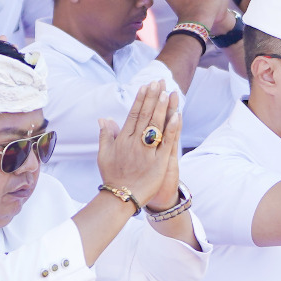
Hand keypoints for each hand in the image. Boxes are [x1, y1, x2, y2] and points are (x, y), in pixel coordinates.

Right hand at [98, 78, 181, 204]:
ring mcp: (147, 152)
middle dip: (153, 97)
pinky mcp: (159, 163)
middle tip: (159, 82)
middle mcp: (135, 143)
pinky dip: (172, 129)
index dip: (140, 99)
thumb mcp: (104, 154)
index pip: (133, 114)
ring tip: (168, 93)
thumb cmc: (112, 176)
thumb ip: (105, 135)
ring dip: (162, 108)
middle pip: (146, 116)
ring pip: (156, 126)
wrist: (120, 198)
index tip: (146, 85)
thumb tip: (103, 118)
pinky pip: (166, 143)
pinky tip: (177, 116)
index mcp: (123, 139)